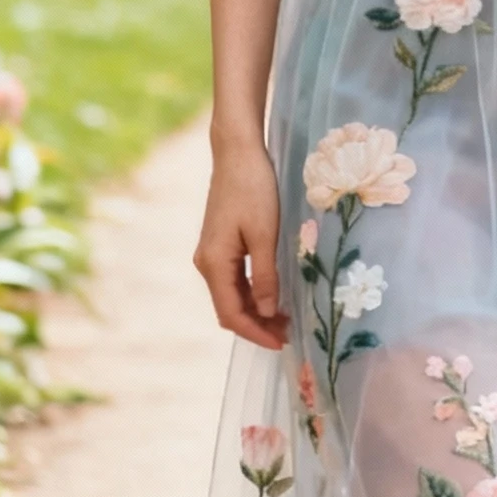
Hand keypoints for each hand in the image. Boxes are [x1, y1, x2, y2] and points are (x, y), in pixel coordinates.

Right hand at [194, 138, 289, 350]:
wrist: (237, 152)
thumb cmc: (253, 188)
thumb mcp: (265, 234)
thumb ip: (265, 276)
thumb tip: (266, 312)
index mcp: (214, 263)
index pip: (231, 313)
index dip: (256, 333)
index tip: (282, 344)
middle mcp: (206, 263)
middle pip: (229, 308)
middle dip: (258, 325)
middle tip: (289, 334)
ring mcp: (211, 254)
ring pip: (232, 295)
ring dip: (256, 310)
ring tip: (286, 319)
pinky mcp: (220, 245)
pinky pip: (234, 280)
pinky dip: (253, 293)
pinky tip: (273, 295)